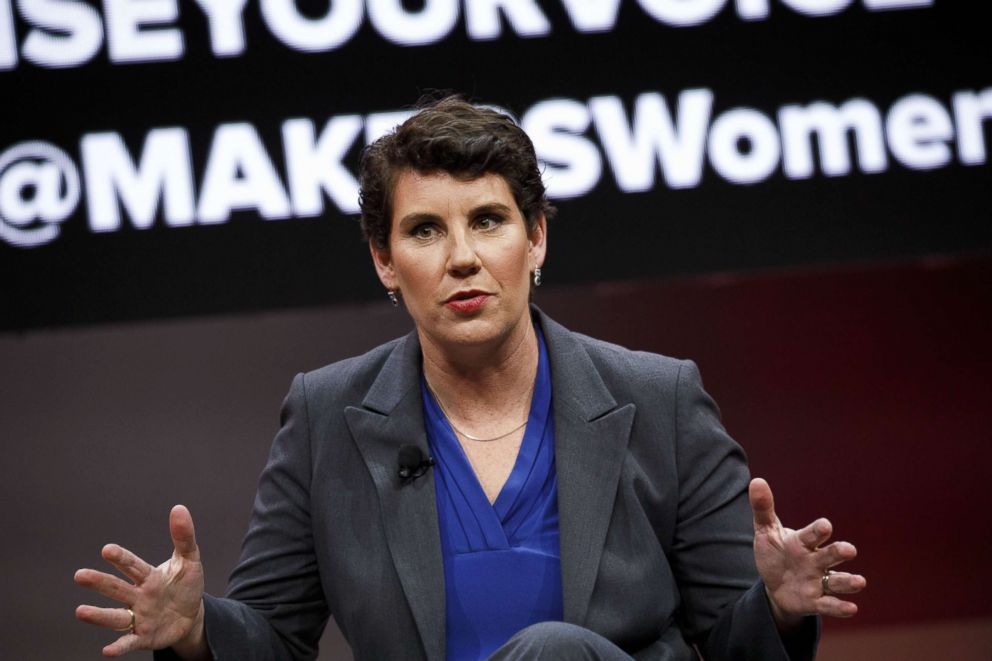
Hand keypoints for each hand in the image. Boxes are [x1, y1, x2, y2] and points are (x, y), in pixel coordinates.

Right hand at [74, 505, 207, 657]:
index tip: (107, 549)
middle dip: (100, 583)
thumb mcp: (190, 560)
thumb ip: (184, 537)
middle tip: (80, 575)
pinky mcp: (143, 636)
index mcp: (148, 577)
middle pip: (117, 589)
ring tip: (80, 611)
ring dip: (99, 615)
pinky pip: (129, 641)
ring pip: (115, 616)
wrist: (191, 616)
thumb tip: (179, 508)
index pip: (133, 566)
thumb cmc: (185, 586)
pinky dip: (119, 646)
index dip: (122, 558)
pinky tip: (107, 650)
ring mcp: (138, 617)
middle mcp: (138, 596)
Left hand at [749, 478, 865, 628]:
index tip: (825, 526)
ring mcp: (818, 581)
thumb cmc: (776, 553)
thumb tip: (756, 481)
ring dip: (848, 581)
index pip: (812, 534)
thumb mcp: (765, 531)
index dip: (818, 531)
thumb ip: (763, 508)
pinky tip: (852, 608)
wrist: (776, 584)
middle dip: (838, 552)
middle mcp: (815, 560)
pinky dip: (840, 607)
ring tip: (860, 581)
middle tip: (849, 550)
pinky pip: (830, 605)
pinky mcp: (816, 602)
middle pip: (830, 555)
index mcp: (803, 542)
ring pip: (836, 581)